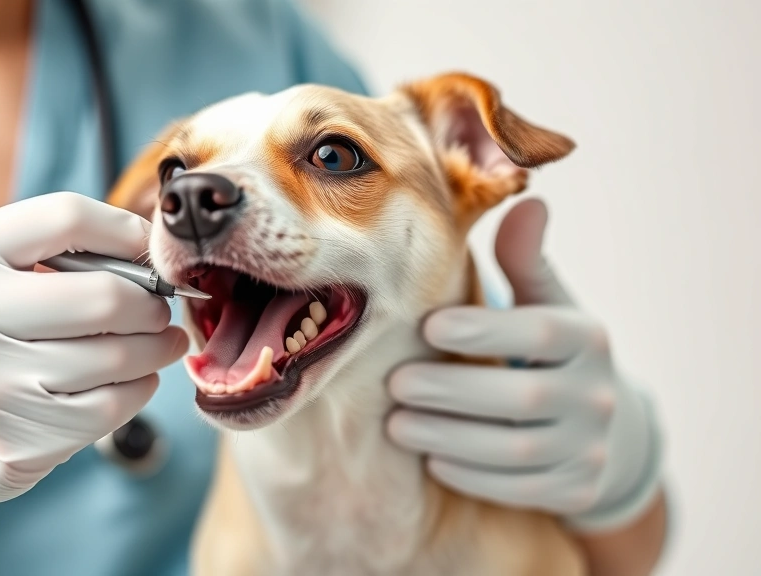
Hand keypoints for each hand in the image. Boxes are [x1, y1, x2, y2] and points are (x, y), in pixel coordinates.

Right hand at [0, 192, 188, 575]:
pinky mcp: (18, 442)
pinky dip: (139, 388)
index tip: (148, 247)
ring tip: (156, 341)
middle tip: (157, 307)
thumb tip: (149, 251)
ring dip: (154, 347)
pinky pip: (114, 406)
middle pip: (106, 295)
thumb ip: (48, 252)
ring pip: (119, 355)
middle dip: (149, 302)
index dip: (125, 229)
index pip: (66, 217)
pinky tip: (130, 379)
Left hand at [387, 198, 661, 531]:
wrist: (603, 427)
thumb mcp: (546, 303)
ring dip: (451, 437)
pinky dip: (473, 476)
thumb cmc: (550, 349)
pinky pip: (522, 489)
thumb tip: (526, 201)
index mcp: (587, 338)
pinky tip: (431, 459)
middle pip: (522, 397)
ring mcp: (590, 447)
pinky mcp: (577, 489)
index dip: (484, 330)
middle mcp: (597, 394)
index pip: (539, 332)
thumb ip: (526, 260)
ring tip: (396, 425)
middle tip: (395, 384)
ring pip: (518, 450)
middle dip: (452, 392)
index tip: (428, 325)